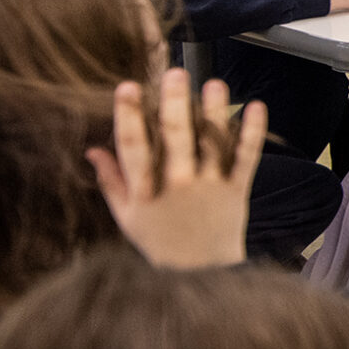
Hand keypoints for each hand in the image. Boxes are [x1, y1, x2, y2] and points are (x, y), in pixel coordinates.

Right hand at [85, 70, 258, 269]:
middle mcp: (177, 185)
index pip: (132, 147)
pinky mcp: (236, 190)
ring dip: (214, 111)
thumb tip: (92, 149)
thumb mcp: (126, 216)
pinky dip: (253, 132)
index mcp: (144, 191)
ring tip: (214, 84)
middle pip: (175, 138)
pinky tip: (256, 106)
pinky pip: (246, 157)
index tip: (127, 87)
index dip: (128, 116)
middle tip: (175, 74)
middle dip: (174, 104)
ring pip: (211, 142)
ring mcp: (209, 186)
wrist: (199, 274)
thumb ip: (112, 181)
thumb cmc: (159, 241)